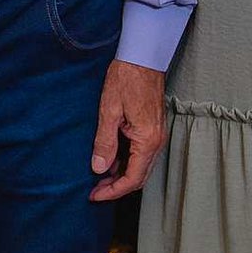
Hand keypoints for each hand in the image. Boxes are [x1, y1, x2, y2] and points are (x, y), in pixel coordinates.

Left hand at [89, 60, 167, 201]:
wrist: (143, 57)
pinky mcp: (154, 129)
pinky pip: (142, 154)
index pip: (132, 179)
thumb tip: (99, 168)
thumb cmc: (126, 78)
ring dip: (121, 175)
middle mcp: (156, 141)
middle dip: (117, 187)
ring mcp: (157, 135)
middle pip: (139, 177)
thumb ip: (105, 142)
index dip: (113, 192)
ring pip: (141, 167)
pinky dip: (126, 162)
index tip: (94, 195)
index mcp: (147, 140)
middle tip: (94, 190)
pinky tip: (110, 159)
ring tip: (99, 177)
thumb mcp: (109, 111)